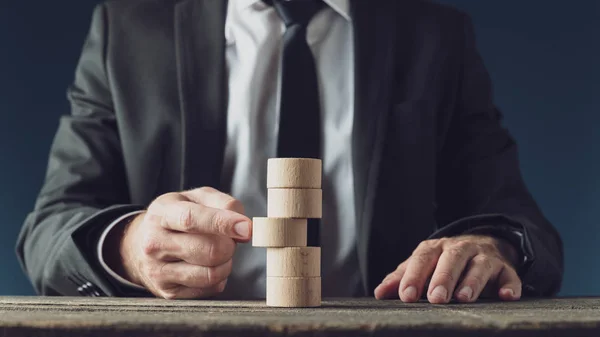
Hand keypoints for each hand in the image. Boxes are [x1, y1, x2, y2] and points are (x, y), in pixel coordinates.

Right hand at [110, 187, 250, 298]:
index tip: (246, 228)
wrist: (142, 243)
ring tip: (221, 253)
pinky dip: (219, 278)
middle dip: (230, 246)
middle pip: (208, 250)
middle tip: (230, 240)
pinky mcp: (168, 292)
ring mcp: (158, 271)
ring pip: (211, 274)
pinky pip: (209, 289)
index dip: (223, 223)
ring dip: (226, 263)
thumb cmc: (178, 217)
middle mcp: (155, 243)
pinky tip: (210, 266)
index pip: (191, 219)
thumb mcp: (197, 198)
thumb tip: (244, 227)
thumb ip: (224, 203)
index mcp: (162, 213)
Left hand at [374, 235, 520, 303]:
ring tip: (464, 298)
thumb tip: (379, 293)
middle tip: (436, 299)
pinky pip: (509, 275)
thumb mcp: (423, 265)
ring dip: (473, 281)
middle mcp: (460, 249)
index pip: (423, 259)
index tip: (406, 296)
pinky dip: (509, 284)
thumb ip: (402, 277)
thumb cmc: (445, 261)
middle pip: (452, 259)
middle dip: (444, 278)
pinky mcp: (505, 268)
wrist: (483, 244)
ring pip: (480, 264)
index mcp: (436, 248)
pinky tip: (505, 295)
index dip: (414, 276)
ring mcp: (484, 257)